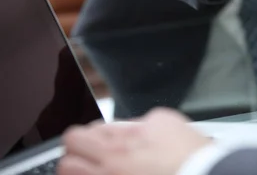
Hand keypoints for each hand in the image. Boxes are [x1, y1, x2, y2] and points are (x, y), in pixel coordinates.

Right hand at [58, 109, 209, 174]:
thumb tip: (98, 170)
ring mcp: (138, 130)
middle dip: (81, 147)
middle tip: (97, 158)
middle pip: (74, 136)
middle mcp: (117, 150)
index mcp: (110, 172)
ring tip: (128, 151)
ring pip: (103, 124)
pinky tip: (160, 145)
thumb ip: (106, 174)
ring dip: (109, 137)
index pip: (66, 164)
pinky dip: (146, 131)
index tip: (82, 171)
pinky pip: (142, 121)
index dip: (72, 168)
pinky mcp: (161, 117)